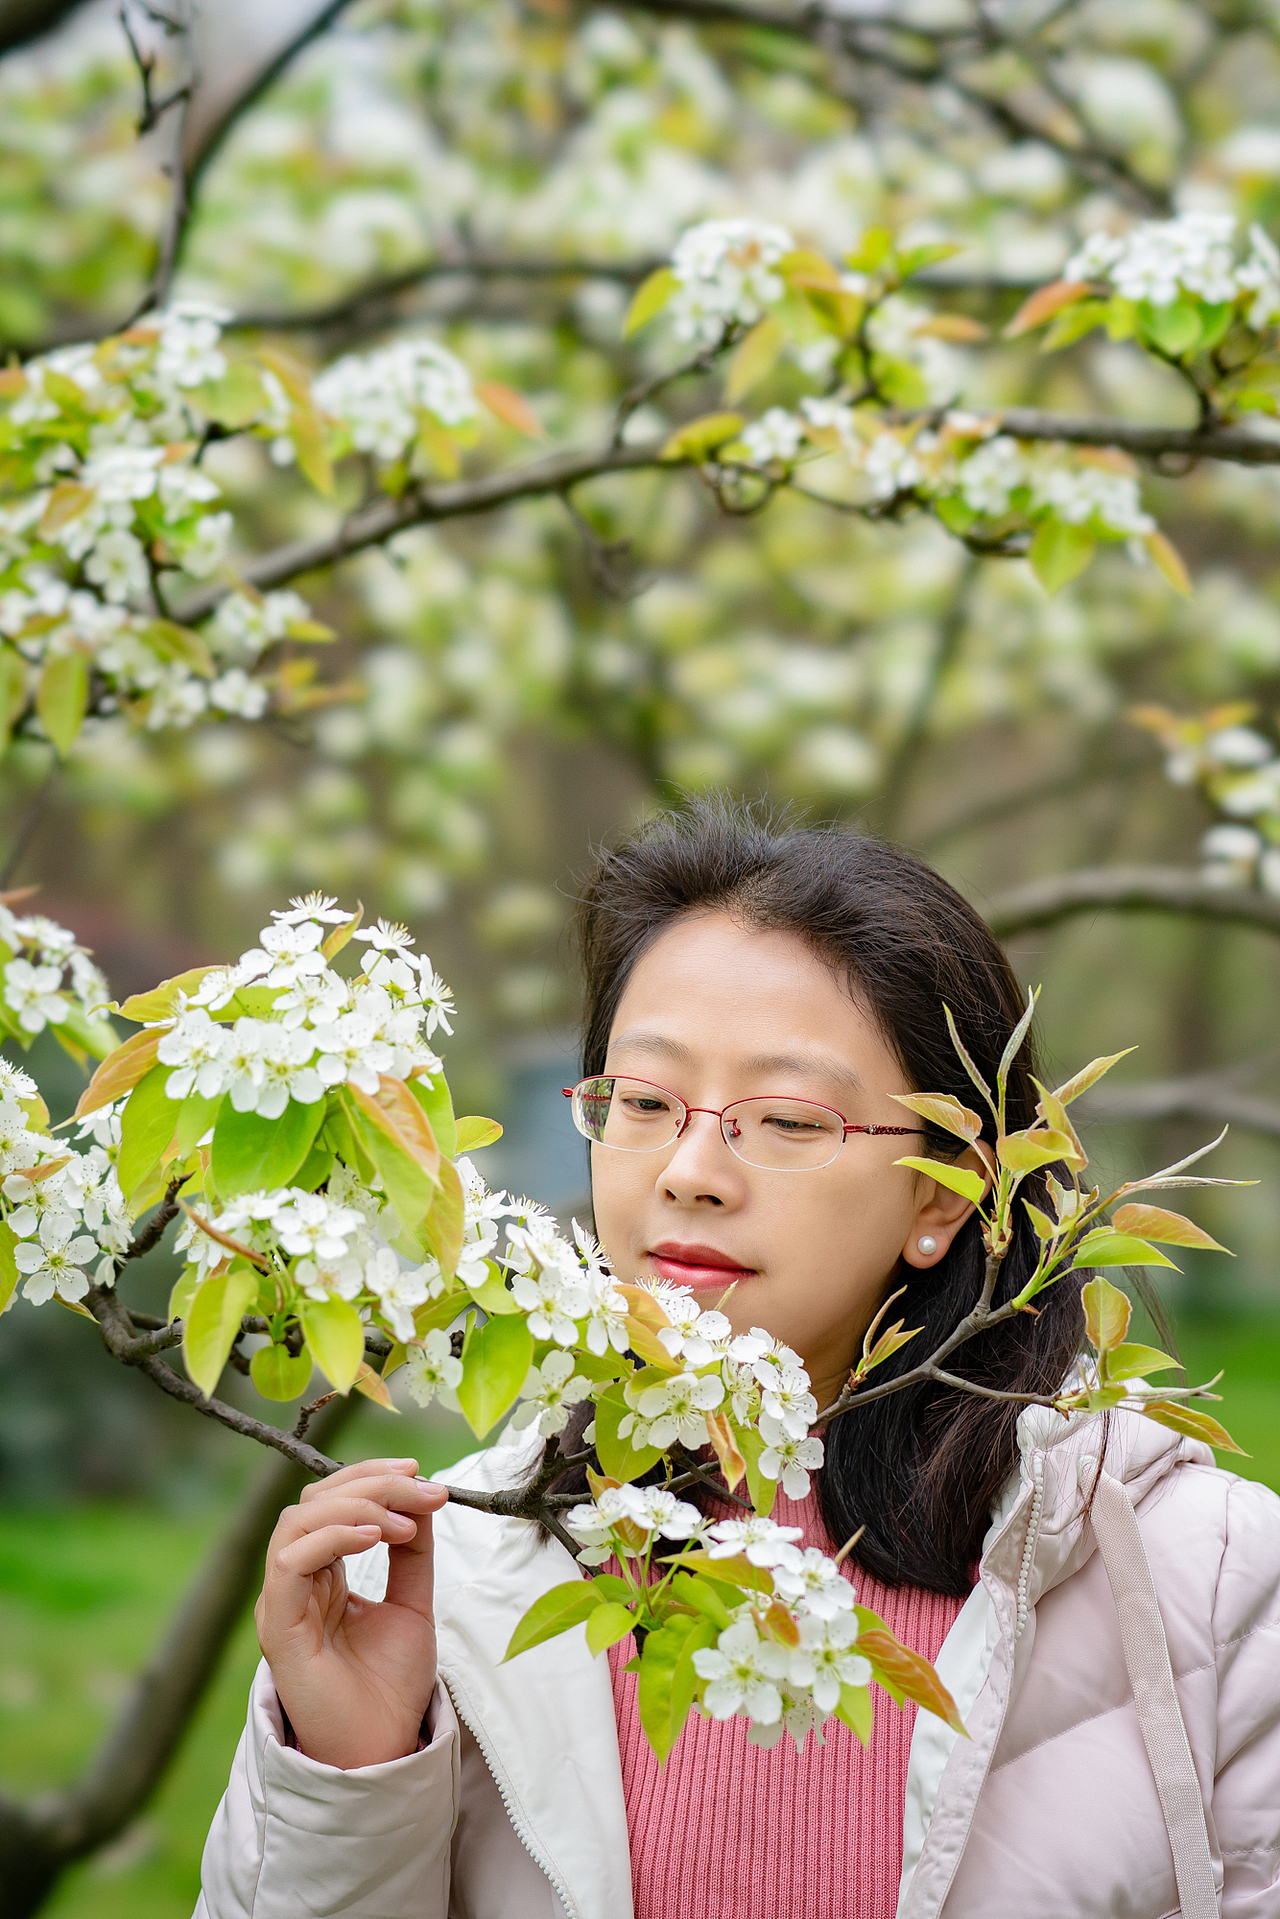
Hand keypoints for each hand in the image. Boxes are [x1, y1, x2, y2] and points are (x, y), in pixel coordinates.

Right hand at [255, 1456, 447, 1768]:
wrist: (382, 1749)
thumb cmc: (389, 1686)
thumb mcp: (412, 1604)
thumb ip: (412, 1553)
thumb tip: (421, 1496)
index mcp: (322, 1574)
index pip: (331, 1501)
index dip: (372, 1478)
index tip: (422, 1475)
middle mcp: (296, 1583)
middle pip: (313, 1502)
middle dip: (370, 1484)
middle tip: (421, 1489)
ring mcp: (283, 1604)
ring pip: (297, 1523)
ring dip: (355, 1506)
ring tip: (402, 1522)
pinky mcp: (279, 1630)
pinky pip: (289, 1565)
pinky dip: (332, 1538)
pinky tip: (374, 1536)